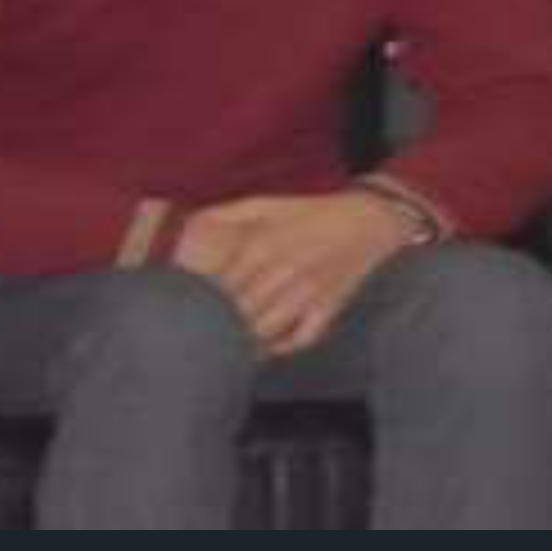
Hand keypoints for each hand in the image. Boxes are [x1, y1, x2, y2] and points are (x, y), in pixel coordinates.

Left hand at [167, 191, 410, 358]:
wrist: (369, 219)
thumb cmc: (309, 213)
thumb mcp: (265, 203)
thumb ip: (224, 215)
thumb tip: (186, 229)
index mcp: (262, 243)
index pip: (217, 284)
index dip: (197, 301)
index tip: (182, 310)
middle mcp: (284, 269)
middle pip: (238, 311)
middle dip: (216, 325)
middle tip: (196, 335)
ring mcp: (308, 291)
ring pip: (265, 330)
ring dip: (244, 341)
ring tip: (225, 347)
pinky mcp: (328, 307)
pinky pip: (301, 338)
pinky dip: (282, 347)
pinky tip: (266, 347)